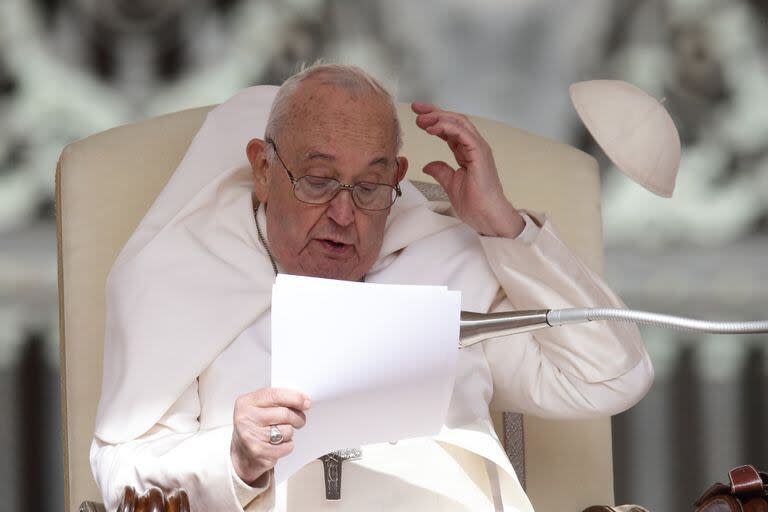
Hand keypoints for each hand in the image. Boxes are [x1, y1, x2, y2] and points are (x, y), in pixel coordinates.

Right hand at [230, 388, 310, 485]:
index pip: (275, 395)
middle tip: (299, 420)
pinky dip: (287, 446)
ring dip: (289, 433)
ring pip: (287, 430)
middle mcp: (246, 418)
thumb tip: (303, 400)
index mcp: (246, 402)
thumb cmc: (255, 428)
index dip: (295, 398)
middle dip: (298, 417)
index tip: (306, 402)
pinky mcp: (259, 451)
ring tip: (280, 434)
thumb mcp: (259, 408)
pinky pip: (286, 446)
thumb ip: (276, 401)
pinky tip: (278, 445)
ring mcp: (251, 435)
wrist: (242, 455)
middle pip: (285, 413)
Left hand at [412, 103, 524, 237]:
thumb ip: (440, 171)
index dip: (434, 120)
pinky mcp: (480, 153)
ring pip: (459, 123)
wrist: (487, 216)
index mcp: (468, 152)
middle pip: (454, 121)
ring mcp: (479, 148)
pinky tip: (433, 128)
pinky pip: (463, 133)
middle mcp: (475, 147)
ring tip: (421, 118)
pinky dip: (447, 127)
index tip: (417, 116)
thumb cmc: (475, 204)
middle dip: (434, 112)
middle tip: (416, 109)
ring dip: (438, 117)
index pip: (450, 129)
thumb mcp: (450, 184)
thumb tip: (428, 165)